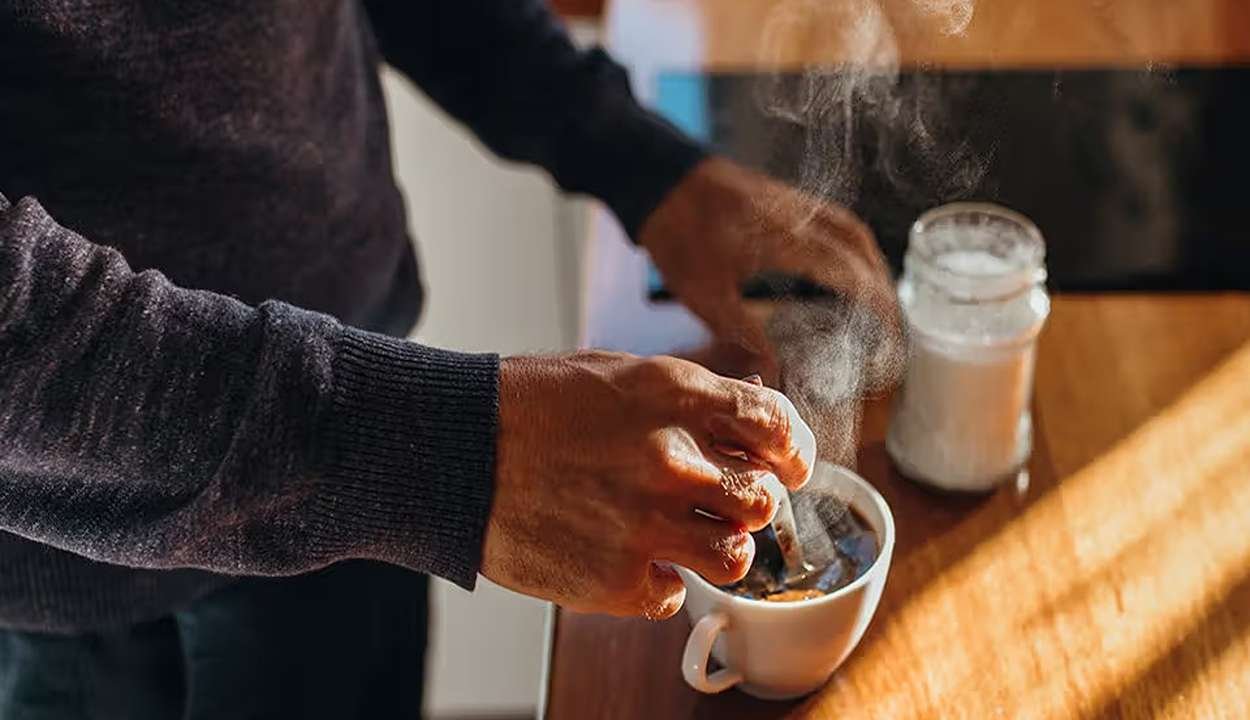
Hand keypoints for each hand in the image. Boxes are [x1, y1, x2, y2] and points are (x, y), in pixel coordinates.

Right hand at [482, 352, 813, 618]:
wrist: (455, 451)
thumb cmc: (531, 406)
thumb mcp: (618, 374)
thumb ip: (691, 396)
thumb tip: (753, 408)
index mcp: (676, 396)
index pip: (777, 426)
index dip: (794, 451)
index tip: (790, 465)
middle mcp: (672, 460)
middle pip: (763, 500)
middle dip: (751, 503)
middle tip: (723, 503)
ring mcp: (646, 524)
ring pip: (736, 556)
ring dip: (718, 548)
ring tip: (685, 537)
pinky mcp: (617, 579)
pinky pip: (674, 596)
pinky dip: (659, 583)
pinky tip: (630, 558)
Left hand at [638, 157, 899, 381]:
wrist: (658, 179)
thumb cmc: (677, 236)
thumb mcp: (705, 295)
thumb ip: (745, 332)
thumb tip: (776, 369)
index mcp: (786, 239)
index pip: (849, 269)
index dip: (877, 300)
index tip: (892, 328)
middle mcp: (798, 214)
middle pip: (860, 245)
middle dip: (882, 283)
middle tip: (891, 321)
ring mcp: (792, 202)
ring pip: (849, 228)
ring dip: (869, 261)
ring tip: (877, 297)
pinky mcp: (783, 197)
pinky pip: (832, 218)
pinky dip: (850, 243)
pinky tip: (843, 265)